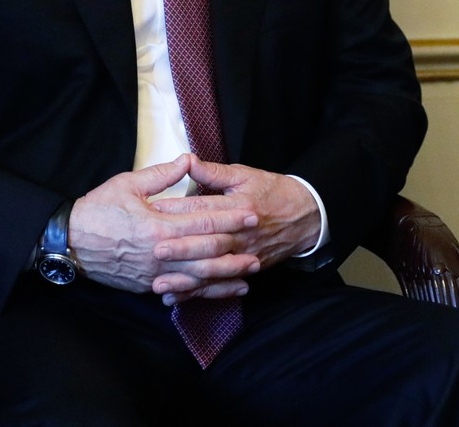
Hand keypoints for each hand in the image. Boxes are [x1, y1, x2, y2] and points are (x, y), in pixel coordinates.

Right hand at [67, 155, 260, 297]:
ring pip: (197, 277)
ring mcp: (153, 273)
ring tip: (249, 273)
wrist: (67, 241)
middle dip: (235, 249)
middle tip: (259, 244)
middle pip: (206, 252)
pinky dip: (202, 292)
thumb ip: (162, 174)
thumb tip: (188, 159)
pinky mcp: (146, 286)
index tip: (252, 214)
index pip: (203, 221)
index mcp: (158, 226)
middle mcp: (159, 253)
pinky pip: (180, 290)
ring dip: (225, 275)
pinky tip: (219, 292)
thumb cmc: (97, 210)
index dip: (230, 217)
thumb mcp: (127, 184)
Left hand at [152, 158, 320, 278]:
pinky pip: (220, 283)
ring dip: (185, 278)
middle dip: (179, 247)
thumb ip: (215, 173)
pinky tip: (176, 297)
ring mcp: (245, 254)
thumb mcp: (246, 176)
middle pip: (207, 241)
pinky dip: (198, 292)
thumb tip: (188, 161)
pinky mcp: (248, 268)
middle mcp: (242, 233)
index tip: (152, 212)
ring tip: (158, 283)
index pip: (204, 209)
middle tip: (152, 250)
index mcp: (240, 206)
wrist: (307, 215)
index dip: (177, 210)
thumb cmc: (274, 192)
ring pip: (212, 268)